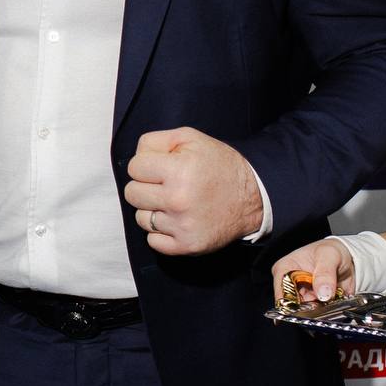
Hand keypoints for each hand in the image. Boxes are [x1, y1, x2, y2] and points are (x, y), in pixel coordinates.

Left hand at [122, 127, 262, 255]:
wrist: (253, 197)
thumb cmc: (219, 166)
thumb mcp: (191, 139)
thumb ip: (155, 141)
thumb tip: (135, 156)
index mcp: (179, 171)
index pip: (134, 168)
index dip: (145, 165)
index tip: (160, 168)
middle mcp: (178, 200)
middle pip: (132, 194)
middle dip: (145, 187)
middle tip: (165, 185)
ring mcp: (182, 226)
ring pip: (141, 218)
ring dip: (153, 210)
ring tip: (174, 203)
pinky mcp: (187, 246)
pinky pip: (153, 241)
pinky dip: (160, 232)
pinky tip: (176, 220)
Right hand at [273, 238, 356, 305]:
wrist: (347, 256)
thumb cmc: (331, 250)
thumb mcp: (329, 255)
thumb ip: (325, 273)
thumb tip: (323, 293)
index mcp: (284, 269)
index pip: (281, 291)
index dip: (292, 302)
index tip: (308, 305)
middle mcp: (290, 285)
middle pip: (292, 305)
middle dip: (308, 309)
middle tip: (323, 302)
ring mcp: (303, 295)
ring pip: (306, 312)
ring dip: (319, 311)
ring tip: (331, 300)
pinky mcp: (314, 303)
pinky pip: (318, 314)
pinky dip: (327, 312)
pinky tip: (334, 303)